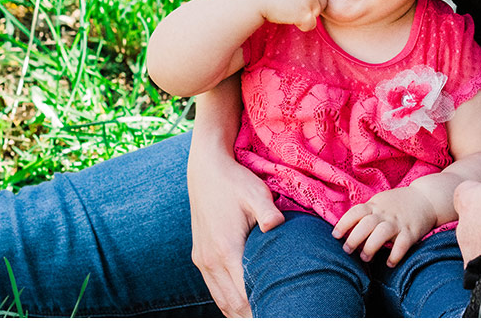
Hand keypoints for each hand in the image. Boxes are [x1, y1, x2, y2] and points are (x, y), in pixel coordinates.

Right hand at [187, 149, 282, 318]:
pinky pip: (213, 290)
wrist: (205, 170)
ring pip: (221, 301)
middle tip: (276, 314)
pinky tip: (242, 307)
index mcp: (227, 249)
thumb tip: (278, 225)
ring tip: (261, 314)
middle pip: (232, 304)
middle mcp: (211, 260)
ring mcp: (203, 260)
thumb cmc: (235, 182)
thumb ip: (267, 213)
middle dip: (253, 314)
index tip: (280, 311)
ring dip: (239, 313)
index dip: (262, 306)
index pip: (245, 293)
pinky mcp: (200, 257)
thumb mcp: (255, 193)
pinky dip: (227, 303)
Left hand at [332, 185, 434, 265]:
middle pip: (366, 224)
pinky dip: (395, 255)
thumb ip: (366, 214)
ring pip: (382, 233)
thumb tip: (347, 232)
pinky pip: (402, 244)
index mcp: (375, 205)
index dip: (344, 223)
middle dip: (354, 238)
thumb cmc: (398, 203)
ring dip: (371, 246)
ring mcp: (399, 222)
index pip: (356, 211)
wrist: (426, 197)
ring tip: (365, 258)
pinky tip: (390, 263)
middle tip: (347, 250)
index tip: (335, 235)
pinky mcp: (412, 231)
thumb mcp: (380, 202)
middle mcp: (385, 213)